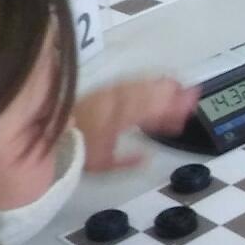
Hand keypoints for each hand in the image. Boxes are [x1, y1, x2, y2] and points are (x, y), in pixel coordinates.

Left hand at [72, 77, 197, 171]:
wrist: (54, 135)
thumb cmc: (77, 148)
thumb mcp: (102, 164)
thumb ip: (127, 161)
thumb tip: (146, 158)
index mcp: (116, 120)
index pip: (148, 112)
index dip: (168, 110)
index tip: (186, 110)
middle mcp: (113, 104)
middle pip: (147, 96)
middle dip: (171, 95)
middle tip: (191, 94)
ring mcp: (108, 95)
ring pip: (139, 87)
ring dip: (160, 86)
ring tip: (178, 85)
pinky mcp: (105, 92)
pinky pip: (129, 83)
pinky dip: (145, 81)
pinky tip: (155, 81)